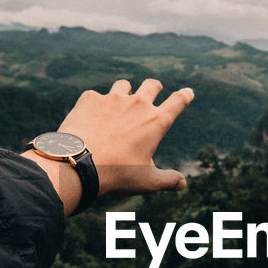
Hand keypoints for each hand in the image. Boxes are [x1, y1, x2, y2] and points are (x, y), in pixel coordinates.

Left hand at [22, 78, 193, 213]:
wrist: (79, 163)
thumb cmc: (117, 173)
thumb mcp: (147, 181)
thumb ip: (168, 180)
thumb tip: (183, 183)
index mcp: (156, 121)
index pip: (178, 102)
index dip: (185, 96)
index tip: (188, 92)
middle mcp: (137, 104)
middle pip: (152, 84)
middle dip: (154, 88)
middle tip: (152, 92)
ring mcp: (113, 98)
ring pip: (124, 85)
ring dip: (125, 93)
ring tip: (118, 105)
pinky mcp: (90, 98)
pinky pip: (95, 96)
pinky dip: (95, 105)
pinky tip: (90, 118)